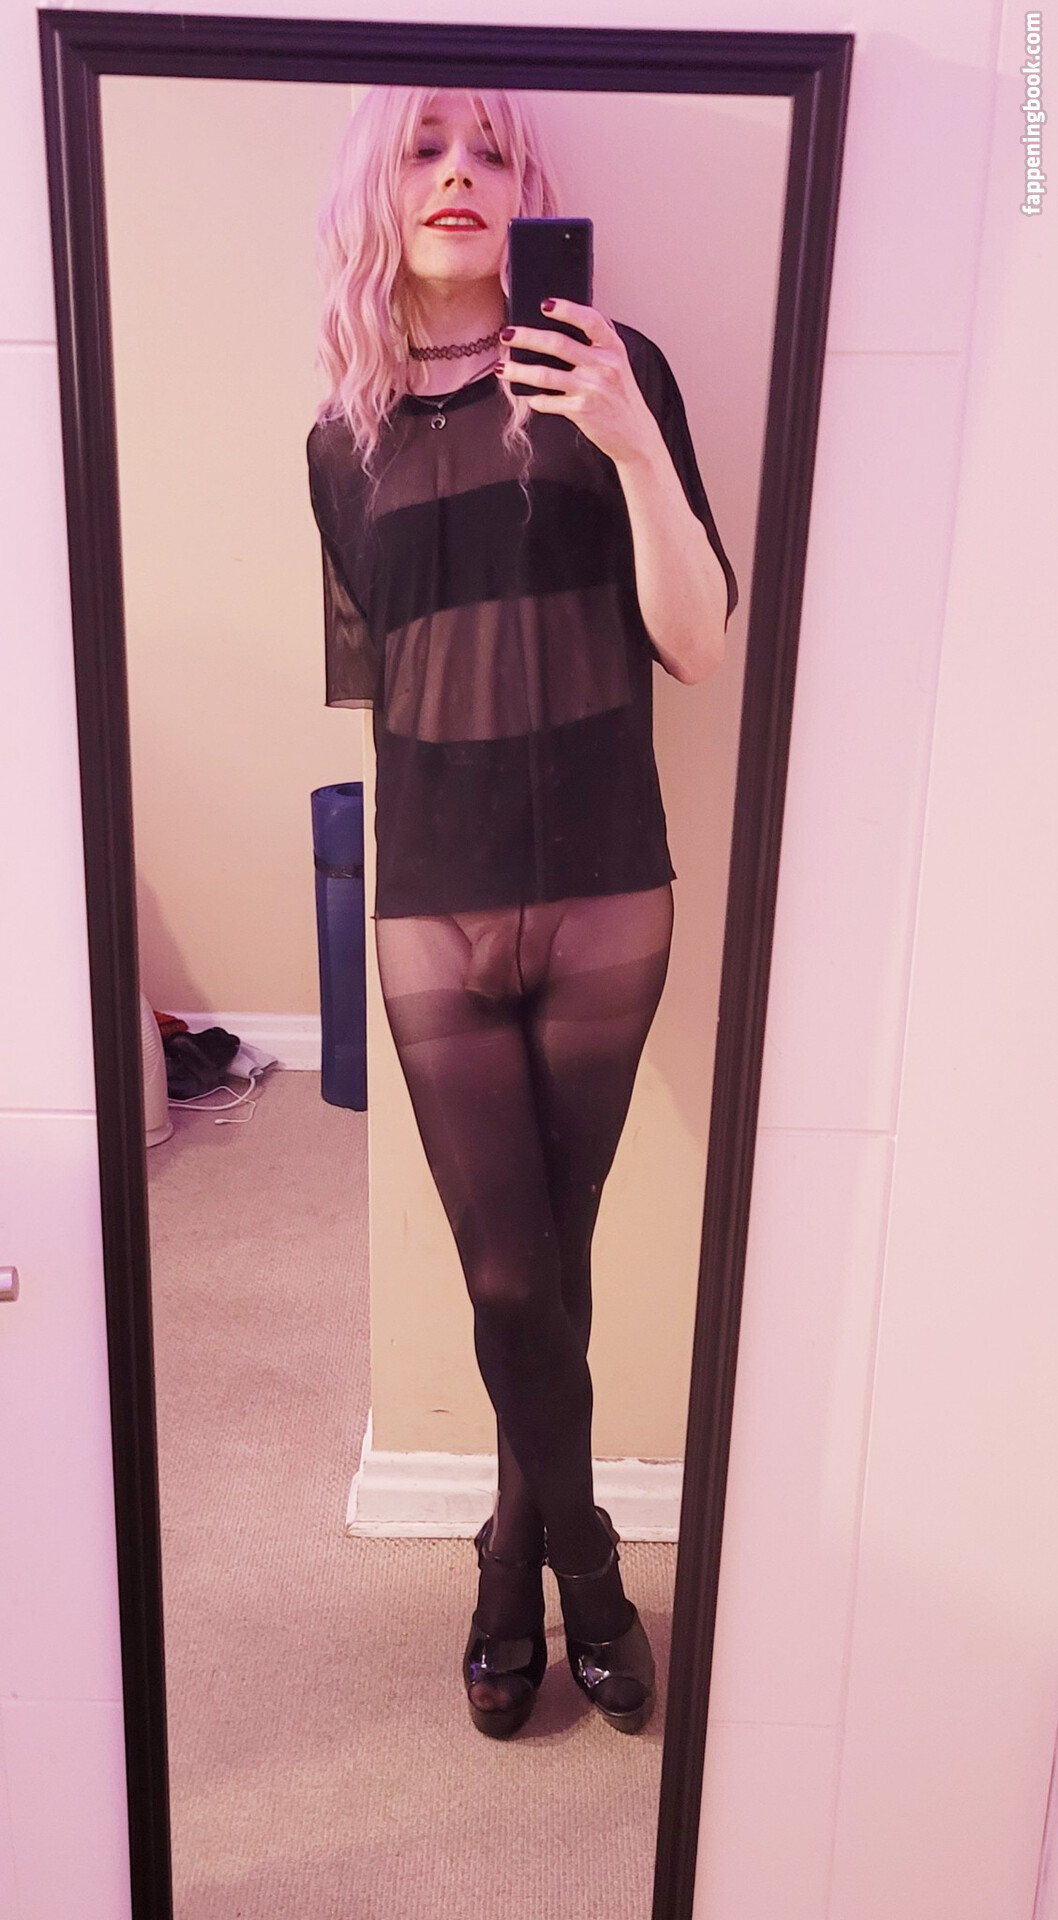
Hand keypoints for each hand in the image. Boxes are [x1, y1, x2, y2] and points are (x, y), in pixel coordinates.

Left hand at [497, 299, 663, 468]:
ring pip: (545, 375)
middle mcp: (603, 365)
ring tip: (502, 368)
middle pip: (558, 344)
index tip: (544, 305)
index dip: (567, 310)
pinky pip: (549, 401)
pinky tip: (529, 396)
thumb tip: (557, 333)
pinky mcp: (581, 410)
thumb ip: (596, 347)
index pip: (590, 321)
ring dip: (519, 370)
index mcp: (613, 348)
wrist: (635, 435)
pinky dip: (536, 399)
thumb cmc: (620, 397)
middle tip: (506, 334)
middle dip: (527, 337)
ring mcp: (592, 388)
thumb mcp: (617, 365)